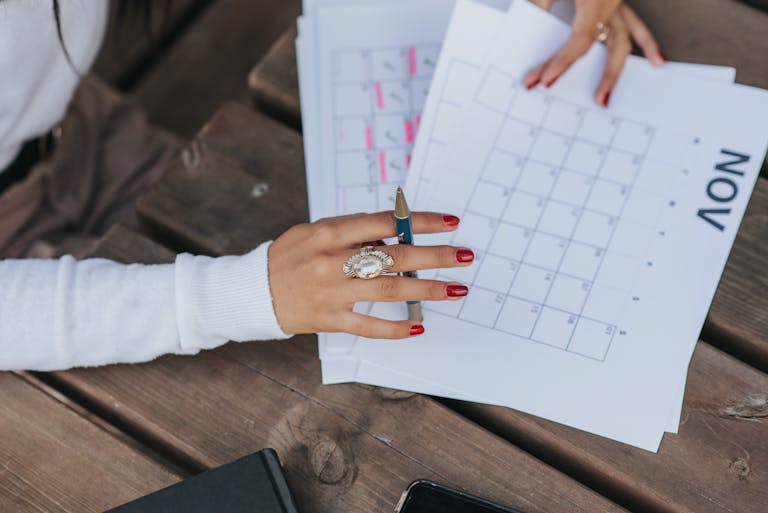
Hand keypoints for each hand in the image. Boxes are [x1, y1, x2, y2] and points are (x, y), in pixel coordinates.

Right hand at [268, 211, 473, 338]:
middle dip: (434, 256)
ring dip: (426, 289)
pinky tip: (418, 326)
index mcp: (330, 232)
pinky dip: (394, 327)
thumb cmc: (291, 256)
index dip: (420, 221)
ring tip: (455, 288)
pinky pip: (367, 326)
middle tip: (464, 255)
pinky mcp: (329, 319)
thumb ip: (354, 232)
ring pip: (388, 289)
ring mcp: (332, 291)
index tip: (450, 222)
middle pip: (394, 256)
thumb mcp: (317, 231)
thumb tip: (397, 236)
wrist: (255, 290)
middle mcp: (333, 260)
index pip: (385, 222)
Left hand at [524, 0, 664, 106]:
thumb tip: (531, 21)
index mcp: (596, 0)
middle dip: (591, 75)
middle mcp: (612, 3)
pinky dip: (646, 42)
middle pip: (606, 47)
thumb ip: (543, 1)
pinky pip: (636, 23)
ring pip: (624, 40)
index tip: (543, 81)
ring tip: (608, 95)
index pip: (579, 41)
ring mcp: (618, 2)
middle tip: (574, 97)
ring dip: (616, 68)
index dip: (561, 63)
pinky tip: (657, 60)